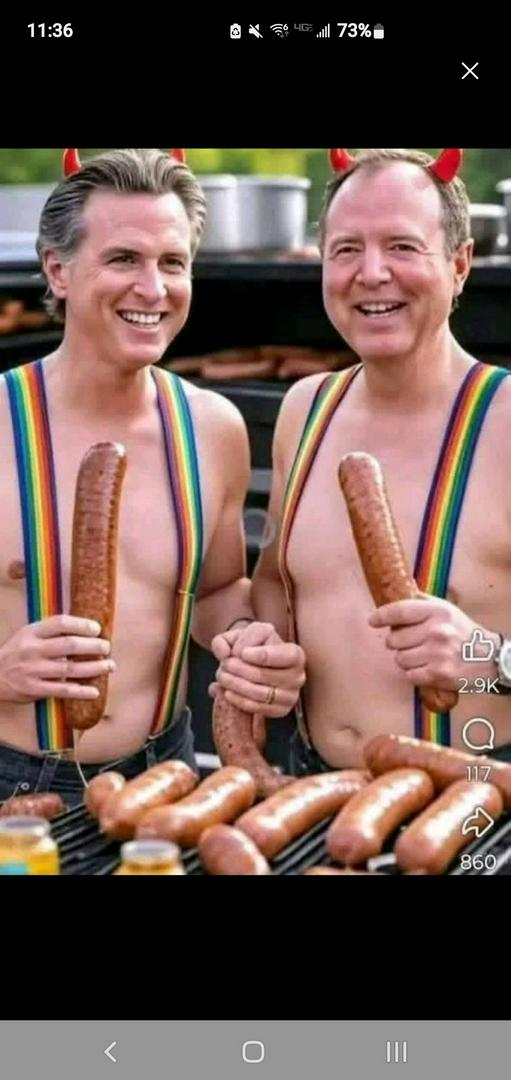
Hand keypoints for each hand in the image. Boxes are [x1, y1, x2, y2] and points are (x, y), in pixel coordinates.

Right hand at [0, 615, 113, 703]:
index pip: (61, 623)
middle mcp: (32, 650)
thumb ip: (50, 632)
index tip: (97, 628)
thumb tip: (84, 629)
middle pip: (69, 645)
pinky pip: (62, 690)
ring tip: (109, 666)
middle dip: (93, 646)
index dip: (82, 625)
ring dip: (94, 668)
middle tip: (107, 647)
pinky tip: (95, 691)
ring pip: (70, 668)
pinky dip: (81, 691)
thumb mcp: (26, 635)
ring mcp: (33, 670)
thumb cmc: (15, 653)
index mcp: (31, 632)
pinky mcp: (34, 689)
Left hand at [209, 621, 305, 716]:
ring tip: (223, 676)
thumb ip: (224, 640)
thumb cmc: (249, 648)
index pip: (282, 656)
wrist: (253, 666)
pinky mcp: (282, 710)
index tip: (242, 652)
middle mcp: (297, 676)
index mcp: (294, 654)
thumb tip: (225, 654)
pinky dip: (240, 701)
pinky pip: (258, 708)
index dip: (261, 655)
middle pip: (265, 675)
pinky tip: (228, 692)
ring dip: (236, 685)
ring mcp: (291, 695)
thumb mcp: (237, 636)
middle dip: (240, 669)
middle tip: (225, 664)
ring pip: (260, 693)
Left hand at [368, 595, 499, 691]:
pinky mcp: (438, 674)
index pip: (400, 611)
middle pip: (395, 639)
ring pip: (400, 659)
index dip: (381, 616)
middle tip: (411, 643)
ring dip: (406, 660)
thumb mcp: (446, 610)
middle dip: (398, 643)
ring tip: (421, 657)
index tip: (372, 620)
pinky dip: (415, 675)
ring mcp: (437, 653)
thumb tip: (401, 584)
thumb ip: (422, 600)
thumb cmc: (463, 632)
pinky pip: (409, 675)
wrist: (489, 658)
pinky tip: (427, 669)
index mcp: (437, 611)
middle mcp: (437, 631)